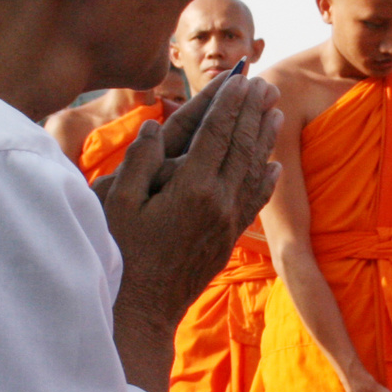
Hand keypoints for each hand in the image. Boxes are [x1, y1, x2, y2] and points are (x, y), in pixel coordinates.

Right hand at [104, 69, 281, 391]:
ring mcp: (227, 221)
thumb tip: (153, 128)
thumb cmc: (120, 256)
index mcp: (191, 188)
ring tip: (275, 111)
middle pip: (242, 146)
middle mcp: (218, 202)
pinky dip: (267, 178)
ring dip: (265, 138)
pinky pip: (255, 201)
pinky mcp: (228, 238)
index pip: (216, 134)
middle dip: (254, 111)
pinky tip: (275, 164)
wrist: (142, 312)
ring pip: (254, 170)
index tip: (239, 79)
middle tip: (267, 83)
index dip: (228, 103)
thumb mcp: (116, 206)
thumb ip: (138, 164)